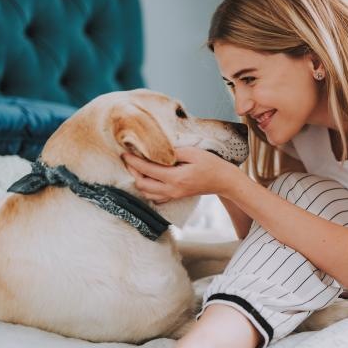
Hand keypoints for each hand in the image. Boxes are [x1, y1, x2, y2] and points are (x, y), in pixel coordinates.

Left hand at [121, 147, 240, 203]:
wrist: (223, 180)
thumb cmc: (210, 164)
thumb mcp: (193, 152)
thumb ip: (173, 152)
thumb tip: (155, 150)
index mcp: (176, 178)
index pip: (147, 170)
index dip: (133, 161)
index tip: (125, 153)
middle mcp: (172, 189)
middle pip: (142, 184)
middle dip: (132, 171)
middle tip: (129, 159)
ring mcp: (173, 195)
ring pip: (146, 192)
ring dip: (139, 180)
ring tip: (137, 167)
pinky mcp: (175, 197)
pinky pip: (154, 197)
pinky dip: (147, 188)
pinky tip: (148, 178)